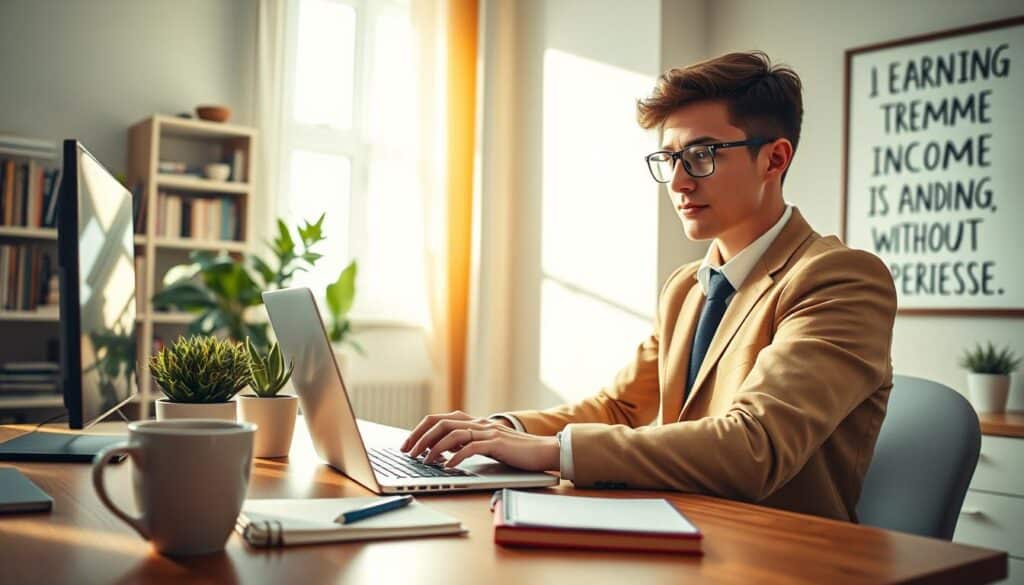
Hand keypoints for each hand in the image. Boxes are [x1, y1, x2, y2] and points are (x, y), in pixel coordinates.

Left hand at [400, 411, 559, 471]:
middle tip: (408, 453)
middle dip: (420, 437)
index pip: (439, 419)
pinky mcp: (497, 443)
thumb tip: (442, 450)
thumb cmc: (515, 451)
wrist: (543, 450)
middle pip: (440, 423)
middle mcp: (478, 423)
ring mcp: (487, 431)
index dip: (420, 430)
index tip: (407, 444)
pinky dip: (455, 457)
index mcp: (474, 422)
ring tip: (423, 461)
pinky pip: (470, 447)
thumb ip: (467, 443)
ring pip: (452, 433)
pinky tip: (447, 466)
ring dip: (433, 447)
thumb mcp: (486, 444)